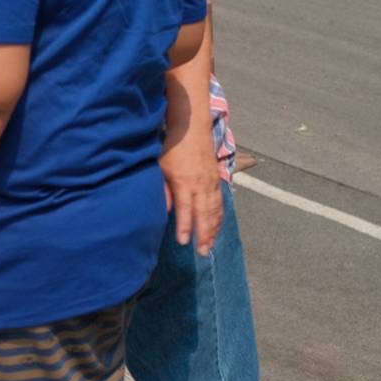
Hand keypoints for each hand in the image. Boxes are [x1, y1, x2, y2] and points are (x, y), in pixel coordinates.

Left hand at [161, 133, 222, 256]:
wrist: (192, 128)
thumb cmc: (172, 147)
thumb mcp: (160, 167)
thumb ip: (163, 189)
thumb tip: (164, 210)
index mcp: (185, 182)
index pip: (186, 209)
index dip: (185, 227)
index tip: (184, 242)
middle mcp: (201, 184)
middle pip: (204, 214)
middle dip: (204, 234)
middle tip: (203, 252)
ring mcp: (211, 182)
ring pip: (214, 210)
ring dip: (213, 229)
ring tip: (210, 245)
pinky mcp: (216, 180)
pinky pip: (219, 202)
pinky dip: (219, 217)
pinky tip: (216, 227)